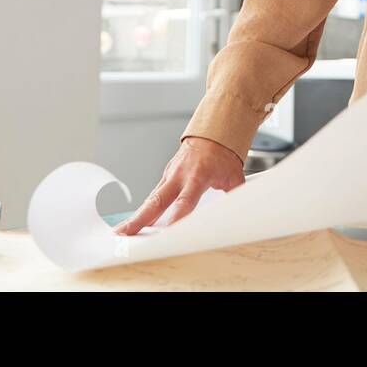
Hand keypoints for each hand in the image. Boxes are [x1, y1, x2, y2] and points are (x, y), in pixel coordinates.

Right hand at [112, 137, 244, 234]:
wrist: (213, 132)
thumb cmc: (223, 154)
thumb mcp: (235, 176)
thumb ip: (237, 197)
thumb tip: (245, 213)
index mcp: (197, 176)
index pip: (184, 202)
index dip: (175, 218)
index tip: (166, 234)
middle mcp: (179, 176)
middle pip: (157, 201)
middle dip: (140, 219)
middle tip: (125, 234)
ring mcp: (169, 175)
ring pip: (151, 199)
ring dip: (136, 217)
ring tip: (121, 233)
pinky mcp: (166, 177)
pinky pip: (154, 196)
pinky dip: (143, 210)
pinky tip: (134, 224)